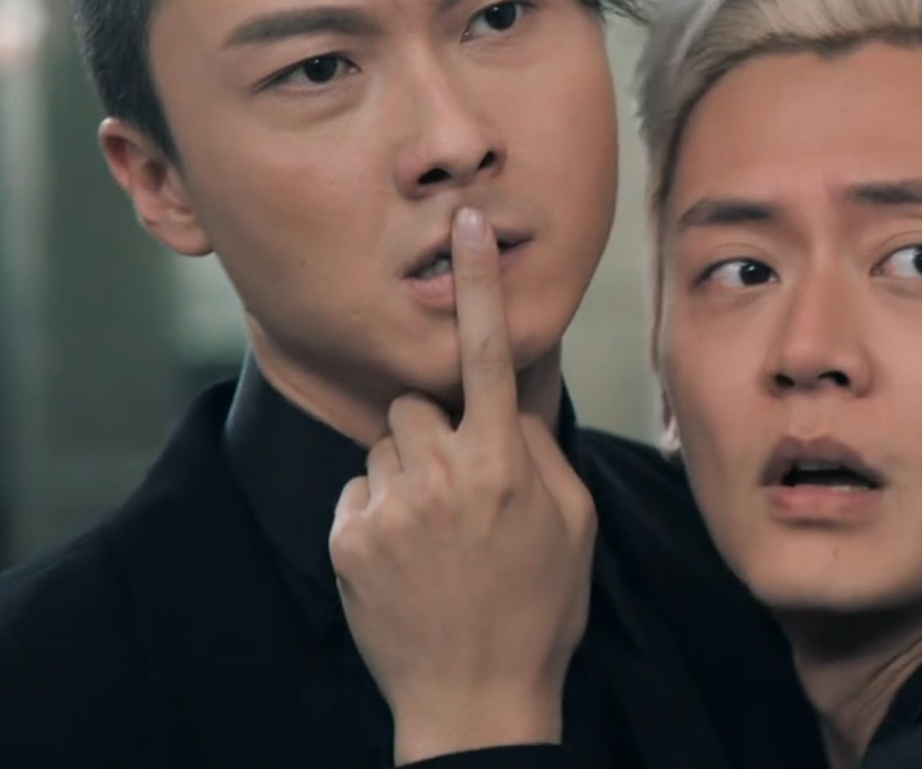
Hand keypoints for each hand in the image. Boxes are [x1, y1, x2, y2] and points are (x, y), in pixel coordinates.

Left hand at [330, 207, 597, 764]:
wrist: (476, 698)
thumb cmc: (541, 610)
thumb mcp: (574, 523)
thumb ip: (540, 448)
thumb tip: (513, 396)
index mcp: (505, 463)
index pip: (492, 352)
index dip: (481, 282)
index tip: (466, 223)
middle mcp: (443, 474)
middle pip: (419, 405)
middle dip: (434, 431)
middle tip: (460, 489)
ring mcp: (389, 507)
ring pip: (385, 445)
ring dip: (406, 473)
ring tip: (434, 534)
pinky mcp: (348, 539)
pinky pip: (359, 491)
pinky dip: (378, 514)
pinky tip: (406, 560)